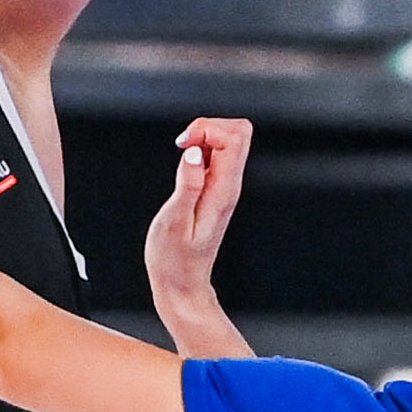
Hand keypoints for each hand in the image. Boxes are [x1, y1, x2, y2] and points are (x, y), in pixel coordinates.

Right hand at [145, 119, 255, 349]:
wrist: (182, 284)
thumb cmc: (174, 260)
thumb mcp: (173, 221)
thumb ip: (187, 184)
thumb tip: (194, 153)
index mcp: (224, 192)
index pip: (233, 138)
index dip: (206, 129)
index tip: (182, 145)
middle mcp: (230, 187)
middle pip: (238, 132)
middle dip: (207, 127)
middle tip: (184, 146)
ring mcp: (225, 188)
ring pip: (228, 141)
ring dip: (203, 137)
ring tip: (182, 156)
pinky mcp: (215, 190)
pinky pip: (216, 155)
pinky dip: (200, 149)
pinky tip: (185, 165)